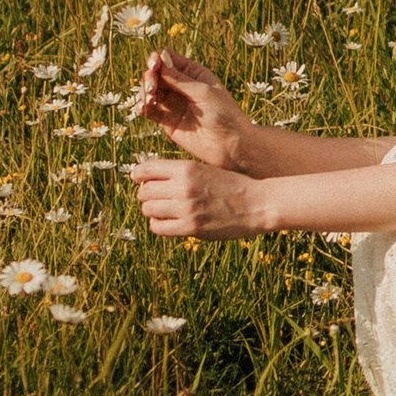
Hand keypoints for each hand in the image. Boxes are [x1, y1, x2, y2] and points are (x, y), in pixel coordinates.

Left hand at [133, 150, 266, 240]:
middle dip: (145, 194)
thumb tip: (151, 179)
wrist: (257, 203)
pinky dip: (158, 224)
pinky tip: (167, 222)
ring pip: (148, 209)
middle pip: (144, 191)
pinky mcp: (191, 228)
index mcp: (186, 168)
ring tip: (162, 209)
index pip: (146, 169)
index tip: (139, 179)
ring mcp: (186, 208)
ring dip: (151, 209)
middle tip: (154, 197)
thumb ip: (181, 173)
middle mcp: (183, 187)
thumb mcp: (206, 169)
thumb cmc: (232, 185)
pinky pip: (158, 227)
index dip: (138, 174)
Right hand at [134, 48, 251, 166]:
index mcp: (192, 73)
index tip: (153, 66)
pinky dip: (142, 107)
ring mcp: (173, 103)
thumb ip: (179, 79)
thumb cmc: (224, 114)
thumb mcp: (202, 92)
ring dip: (143, 93)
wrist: (230, 145)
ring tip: (148, 101)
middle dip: (149, 78)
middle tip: (152, 89)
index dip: (156, 59)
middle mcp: (180, 86)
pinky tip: (142, 109)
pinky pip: (150, 110)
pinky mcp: (167, 121)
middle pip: (155, 74)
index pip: (167, 59)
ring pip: (149, 91)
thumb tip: (160, 57)